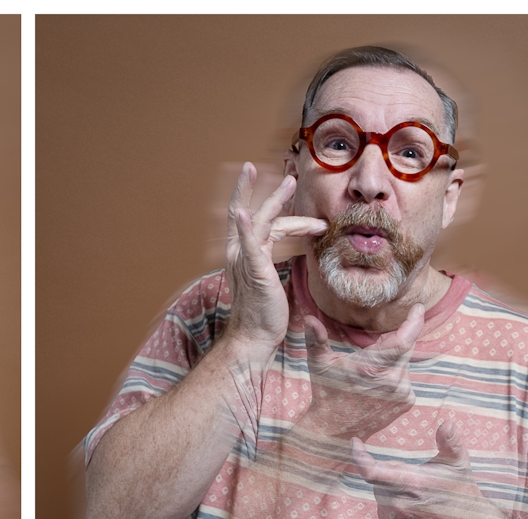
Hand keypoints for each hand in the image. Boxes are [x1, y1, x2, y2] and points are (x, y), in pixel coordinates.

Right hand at [222, 163, 326, 350]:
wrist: (254, 335)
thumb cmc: (262, 310)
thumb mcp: (267, 275)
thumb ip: (269, 254)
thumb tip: (288, 240)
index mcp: (241, 252)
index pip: (244, 216)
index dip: (248, 193)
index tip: (256, 173)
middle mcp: (238, 252)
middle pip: (255, 213)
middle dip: (269, 192)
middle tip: (288, 176)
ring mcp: (245, 260)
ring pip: (261, 221)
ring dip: (274, 200)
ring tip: (289, 184)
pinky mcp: (254, 270)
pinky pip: (250, 244)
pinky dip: (245, 227)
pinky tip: (244, 213)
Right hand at [298, 303, 423, 441]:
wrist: (334, 430)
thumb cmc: (326, 394)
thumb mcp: (319, 364)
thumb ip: (316, 339)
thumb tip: (309, 318)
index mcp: (373, 367)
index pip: (404, 339)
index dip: (414, 321)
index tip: (418, 307)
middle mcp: (393, 380)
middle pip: (406, 348)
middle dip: (396, 339)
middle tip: (376, 341)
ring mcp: (402, 392)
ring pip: (405, 362)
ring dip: (393, 358)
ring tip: (370, 367)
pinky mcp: (406, 402)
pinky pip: (406, 378)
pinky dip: (395, 372)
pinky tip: (377, 381)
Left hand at [352, 422, 507, 518]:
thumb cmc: (463, 491)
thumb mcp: (458, 463)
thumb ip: (450, 442)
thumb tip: (447, 422)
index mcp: (412, 484)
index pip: (372, 471)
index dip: (359, 456)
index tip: (355, 442)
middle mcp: (400, 506)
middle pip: (379, 479)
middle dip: (392, 473)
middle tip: (417, 478)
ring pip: (380, 495)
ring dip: (391, 489)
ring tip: (419, 495)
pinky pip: (382, 510)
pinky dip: (392, 504)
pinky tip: (413, 507)